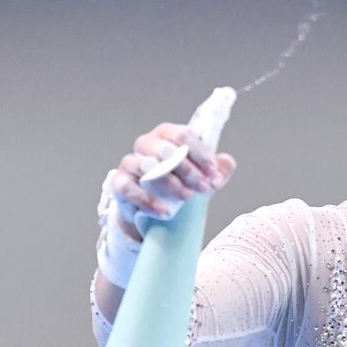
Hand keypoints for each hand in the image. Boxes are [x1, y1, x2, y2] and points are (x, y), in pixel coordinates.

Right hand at [102, 122, 236, 236]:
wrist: (152, 206)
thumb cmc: (178, 182)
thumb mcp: (201, 175)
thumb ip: (218, 168)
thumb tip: (227, 163)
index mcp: (167, 134)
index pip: (184, 135)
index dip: (201, 155)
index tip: (214, 174)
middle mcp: (146, 144)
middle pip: (166, 150)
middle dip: (189, 170)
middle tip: (204, 188)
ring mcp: (130, 162)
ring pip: (147, 166)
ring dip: (171, 183)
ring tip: (188, 198)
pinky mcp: (119, 182)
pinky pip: (129, 188)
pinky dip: (147, 200)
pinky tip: (165, 211)